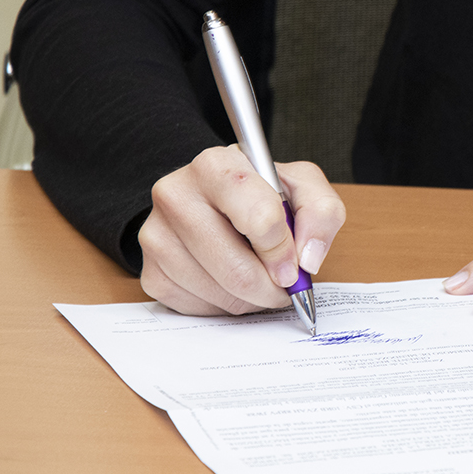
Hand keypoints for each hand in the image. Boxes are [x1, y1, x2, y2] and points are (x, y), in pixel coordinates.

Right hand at [138, 145, 345, 315]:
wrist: (215, 200)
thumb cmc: (260, 192)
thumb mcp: (302, 186)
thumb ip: (321, 213)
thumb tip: (308, 259)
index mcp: (215, 165)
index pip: (260, 218)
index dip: (284, 251)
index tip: (294, 264)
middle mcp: (175, 195)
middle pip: (236, 269)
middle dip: (271, 287)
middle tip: (282, 284)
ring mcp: (156, 235)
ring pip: (219, 293)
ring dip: (250, 298)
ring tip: (256, 275)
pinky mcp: (150, 271)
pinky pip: (197, 308)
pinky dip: (224, 305)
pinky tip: (229, 281)